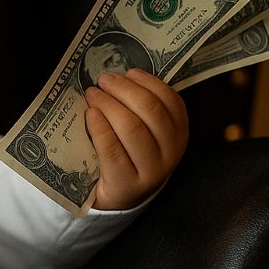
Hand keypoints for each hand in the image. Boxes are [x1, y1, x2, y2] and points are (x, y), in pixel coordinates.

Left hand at [85, 68, 187, 209]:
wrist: (118, 197)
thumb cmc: (128, 154)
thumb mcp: (144, 131)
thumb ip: (138, 107)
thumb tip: (115, 75)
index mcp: (179, 133)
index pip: (171, 101)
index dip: (148, 82)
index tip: (127, 71)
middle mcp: (171, 152)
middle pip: (150, 111)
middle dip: (124, 89)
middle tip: (102, 80)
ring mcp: (152, 171)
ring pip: (133, 128)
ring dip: (109, 105)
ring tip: (92, 94)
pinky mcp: (128, 184)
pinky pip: (113, 150)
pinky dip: (100, 128)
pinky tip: (90, 114)